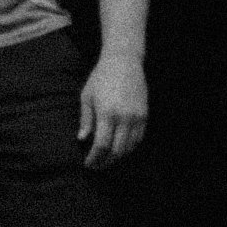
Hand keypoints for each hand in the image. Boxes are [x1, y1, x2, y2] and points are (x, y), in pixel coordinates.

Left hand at [77, 50, 148, 168]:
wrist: (124, 62)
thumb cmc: (101, 78)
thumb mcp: (87, 96)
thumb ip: (86, 119)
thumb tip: (82, 139)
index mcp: (107, 113)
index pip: (102, 145)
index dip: (95, 158)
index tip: (88, 164)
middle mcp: (124, 118)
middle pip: (117, 151)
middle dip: (106, 161)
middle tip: (97, 165)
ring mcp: (136, 118)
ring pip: (129, 147)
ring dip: (117, 156)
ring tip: (106, 158)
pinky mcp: (145, 116)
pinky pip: (138, 139)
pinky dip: (129, 147)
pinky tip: (119, 148)